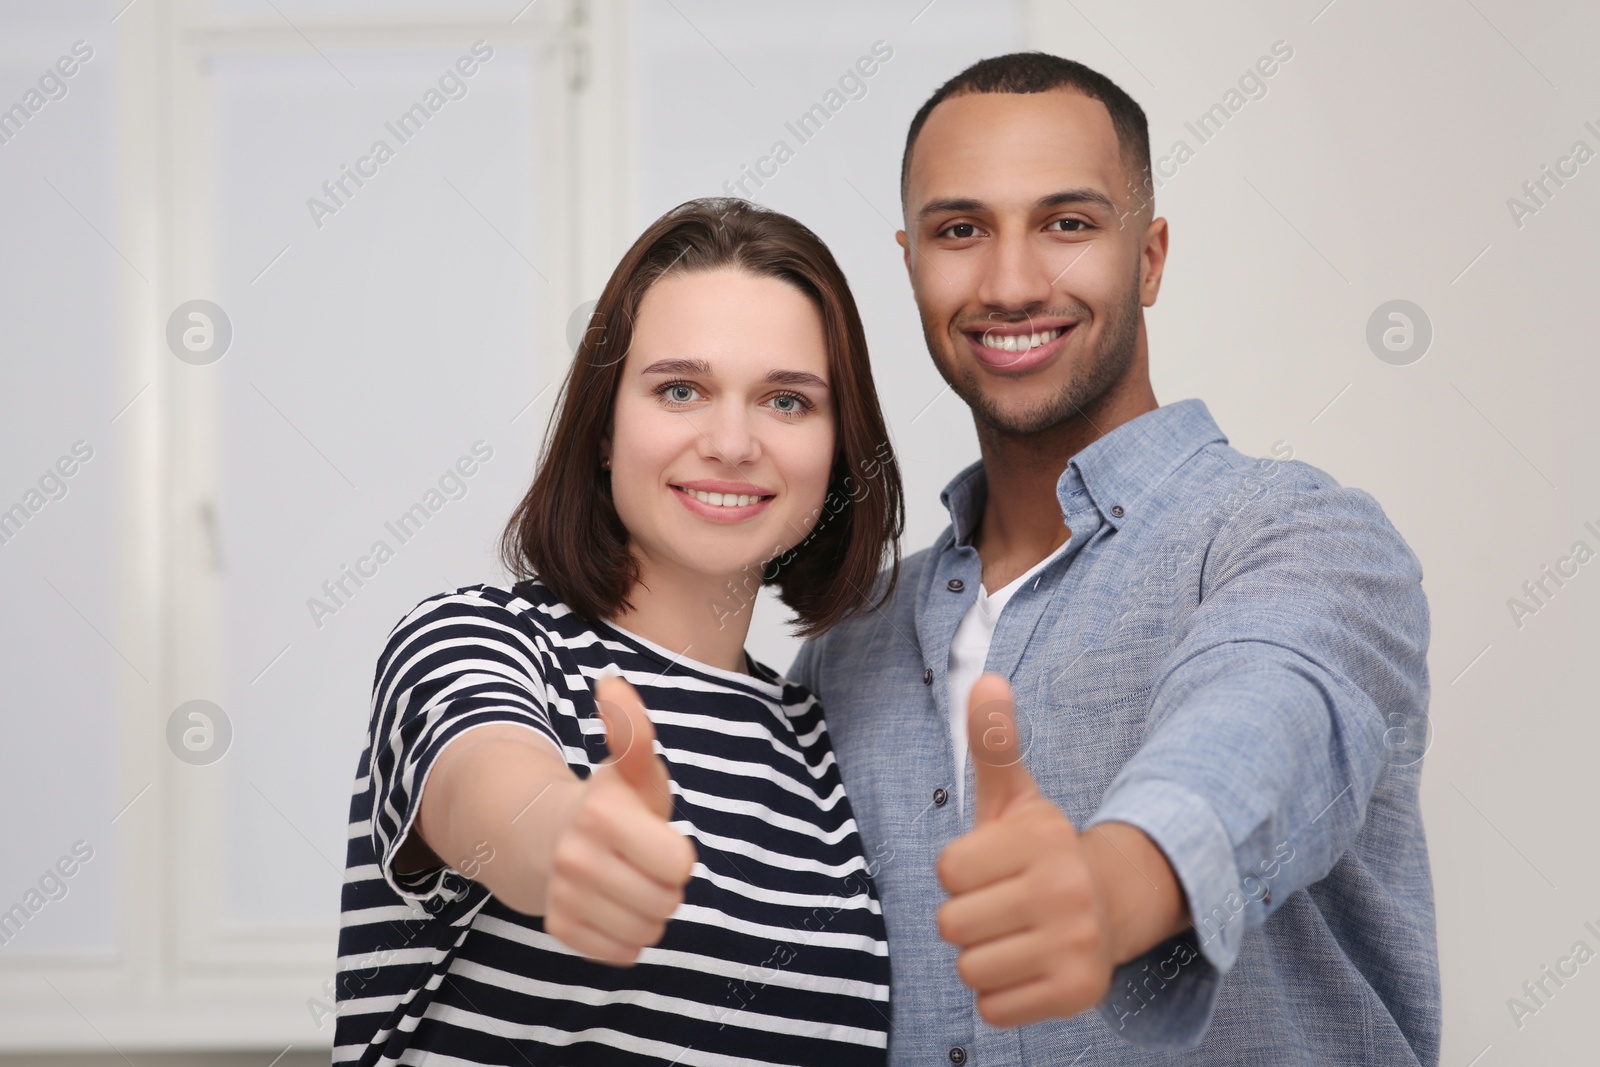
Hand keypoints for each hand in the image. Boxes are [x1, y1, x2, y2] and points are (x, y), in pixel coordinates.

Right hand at [543, 675, 696, 964]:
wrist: (540, 836)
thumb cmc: (606, 803)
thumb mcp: (630, 768)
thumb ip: (633, 732)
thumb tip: (612, 682)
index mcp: (601, 813)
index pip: (679, 864)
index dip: (677, 854)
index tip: (657, 838)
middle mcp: (575, 857)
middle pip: (666, 903)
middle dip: (664, 885)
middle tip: (642, 863)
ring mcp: (563, 896)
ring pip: (645, 933)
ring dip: (647, 913)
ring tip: (628, 884)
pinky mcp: (558, 928)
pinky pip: (620, 953)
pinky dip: (624, 936)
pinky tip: (610, 907)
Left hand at [935, 674, 1116, 1026]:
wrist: (1111, 907)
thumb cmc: (1042, 852)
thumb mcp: (1017, 798)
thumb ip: (994, 743)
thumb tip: (984, 680)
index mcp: (1043, 839)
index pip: (947, 869)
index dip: (961, 871)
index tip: (994, 866)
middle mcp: (1065, 891)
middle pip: (952, 923)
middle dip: (968, 916)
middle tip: (1003, 905)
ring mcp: (1075, 945)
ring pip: (969, 968)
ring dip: (983, 956)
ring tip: (1015, 935)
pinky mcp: (1078, 994)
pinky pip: (993, 1009)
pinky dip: (1001, 996)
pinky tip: (1028, 966)